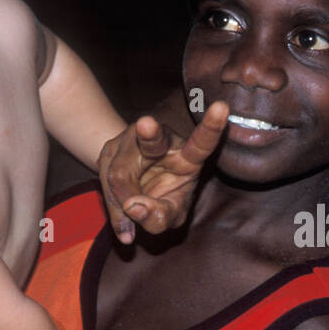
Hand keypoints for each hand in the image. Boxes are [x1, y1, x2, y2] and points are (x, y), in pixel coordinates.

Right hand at [98, 100, 228, 242]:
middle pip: (152, 140)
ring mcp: (133, 141)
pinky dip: (113, 207)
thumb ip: (160, 216)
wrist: (136, 190)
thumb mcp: (171, 214)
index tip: (222, 106)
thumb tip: (133, 206)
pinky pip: (106, 181)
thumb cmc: (165, 198)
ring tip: (132, 222)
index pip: (202, 142)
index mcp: (188, 155)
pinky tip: (123, 223)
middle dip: (149, 132)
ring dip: (122, 203)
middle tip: (146, 123)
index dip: (212, 127)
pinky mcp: (110, 148)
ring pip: (119, 173)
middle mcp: (162, 141)